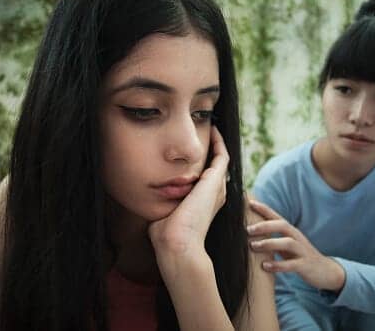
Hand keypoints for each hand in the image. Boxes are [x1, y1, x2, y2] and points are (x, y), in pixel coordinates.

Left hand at [148, 126, 229, 255]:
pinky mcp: (215, 181)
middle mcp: (215, 195)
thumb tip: (153, 200)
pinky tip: (212, 130)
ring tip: (211, 129)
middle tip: (205, 135)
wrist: (177, 244)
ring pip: (221, 160)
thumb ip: (162, 205)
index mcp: (205, 204)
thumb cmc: (167, 235)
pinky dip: (218, 142)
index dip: (202, 165)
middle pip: (217, 168)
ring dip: (217, 144)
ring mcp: (217, 188)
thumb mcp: (165, 215)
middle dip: (211, 152)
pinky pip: (221, 155)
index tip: (192, 154)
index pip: (207, 180)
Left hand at [247, 199, 344, 291]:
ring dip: (269, 243)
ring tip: (253, 246)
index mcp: (290, 231)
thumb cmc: (298, 255)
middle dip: (264, 226)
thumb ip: (271, 238)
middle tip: (247, 229)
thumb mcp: (285, 244)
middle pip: (282, 225)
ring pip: (287, 243)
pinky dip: (278, 265)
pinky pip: (292, 264)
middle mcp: (297, 237)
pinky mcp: (305, 265)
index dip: (264, 209)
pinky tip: (265, 266)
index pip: (276, 216)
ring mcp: (302, 251)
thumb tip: (249, 233)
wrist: (324, 270)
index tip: (249, 203)